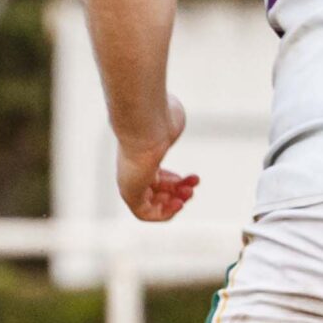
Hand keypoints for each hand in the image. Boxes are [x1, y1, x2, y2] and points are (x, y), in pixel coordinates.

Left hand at [116, 95, 197, 221]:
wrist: (146, 126)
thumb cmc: (158, 120)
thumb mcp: (168, 119)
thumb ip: (170, 120)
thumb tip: (173, 109)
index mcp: (142, 157)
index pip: (156, 178)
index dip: (174, 182)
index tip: (188, 177)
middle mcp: (135, 171)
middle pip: (156, 192)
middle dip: (178, 192)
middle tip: (192, 187)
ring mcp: (131, 182)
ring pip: (152, 204)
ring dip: (174, 204)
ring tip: (189, 193)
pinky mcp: (130, 194)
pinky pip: (145, 214)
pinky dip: (164, 213)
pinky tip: (179, 204)